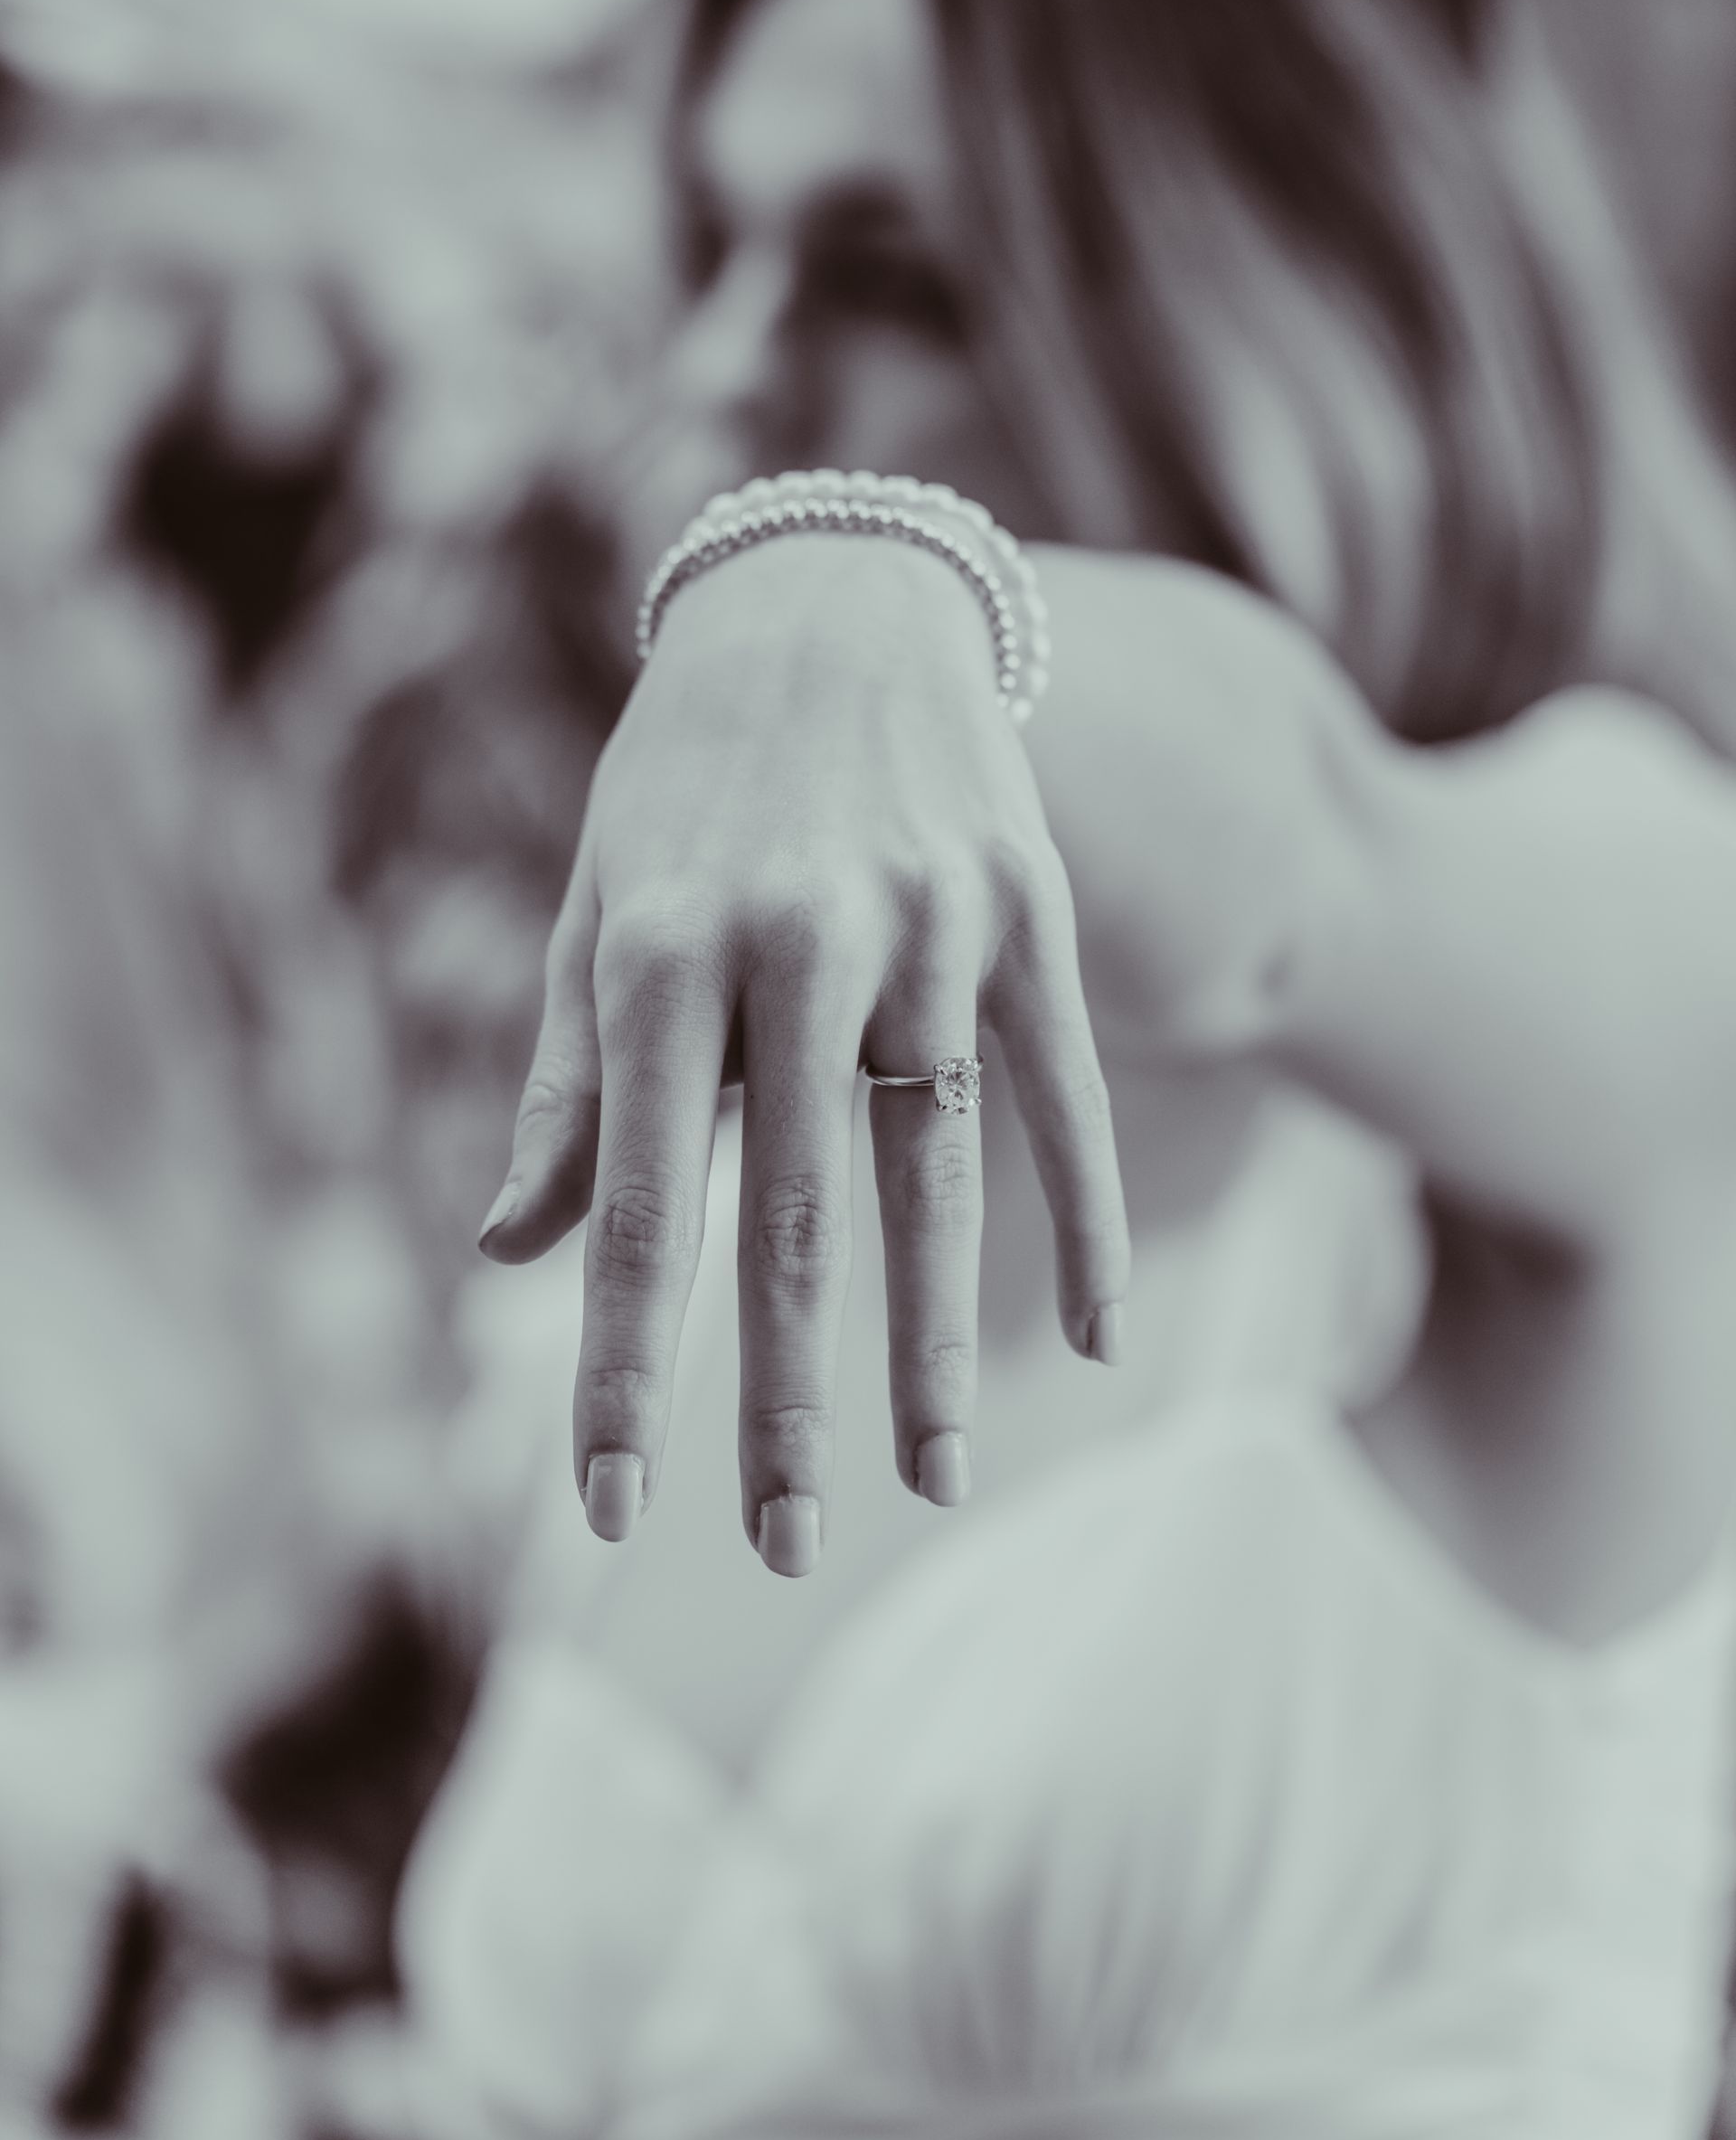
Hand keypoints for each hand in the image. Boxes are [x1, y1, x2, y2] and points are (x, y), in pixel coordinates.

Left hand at [479, 534, 1129, 1572]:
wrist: (827, 597)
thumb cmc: (679, 783)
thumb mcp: (594, 913)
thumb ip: (566, 1088)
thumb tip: (509, 1252)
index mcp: (659, 956)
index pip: (641, 1205)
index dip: (623, 1363)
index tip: (611, 1504)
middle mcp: (794, 945)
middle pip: (793, 1216)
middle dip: (778, 1396)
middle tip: (776, 1542)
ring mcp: (930, 927)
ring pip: (934, 1172)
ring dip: (935, 1341)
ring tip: (931, 1478)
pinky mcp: (1027, 911)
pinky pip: (1061, 1091)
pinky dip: (1083, 1216)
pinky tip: (1097, 1335)